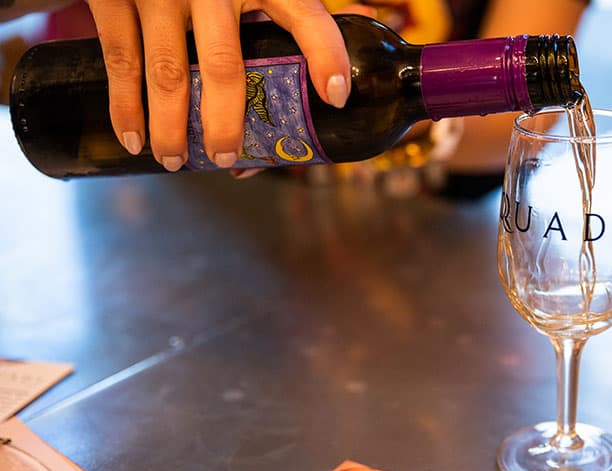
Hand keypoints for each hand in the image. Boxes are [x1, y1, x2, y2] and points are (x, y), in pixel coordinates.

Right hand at [85, 0, 354, 171]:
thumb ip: (297, 20)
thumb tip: (340, 83)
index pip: (305, 16)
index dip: (326, 56)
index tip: (337, 97)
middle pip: (224, 66)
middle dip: (226, 123)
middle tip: (227, 157)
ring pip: (167, 72)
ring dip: (172, 127)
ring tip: (177, 162)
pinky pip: (119, 60)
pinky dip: (125, 107)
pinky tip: (134, 141)